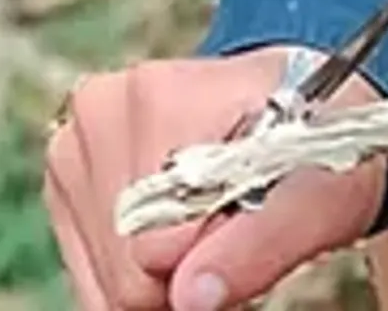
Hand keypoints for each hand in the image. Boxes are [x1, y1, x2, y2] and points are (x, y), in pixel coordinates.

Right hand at [39, 47, 383, 310]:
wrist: (306, 109)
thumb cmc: (316, 147)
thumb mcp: (321, 194)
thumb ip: (262, 244)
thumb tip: (192, 297)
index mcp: (162, 96)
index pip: (158, 246)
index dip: (213, 259)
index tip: (251, 228)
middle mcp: (104, 110)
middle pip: (124, 266)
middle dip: (184, 270)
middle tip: (235, 230)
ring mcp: (77, 141)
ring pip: (106, 277)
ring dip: (161, 275)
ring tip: (211, 227)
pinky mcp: (67, 175)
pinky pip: (90, 273)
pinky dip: (134, 273)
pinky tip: (176, 236)